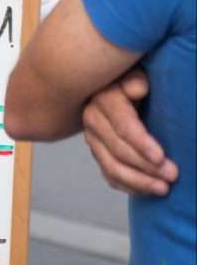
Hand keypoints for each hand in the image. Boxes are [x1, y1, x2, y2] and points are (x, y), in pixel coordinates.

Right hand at [82, 68, 177, 194]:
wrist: (119, 85)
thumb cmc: (136, 80)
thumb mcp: (136, 73)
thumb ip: (136, 80)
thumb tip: (137, 89)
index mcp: (104, 99)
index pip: (122, 126)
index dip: (141, 144)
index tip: (161, 157)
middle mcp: (93, 119)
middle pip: (118, 150)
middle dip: (146, 166)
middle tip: (172, 174)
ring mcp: (93, 138)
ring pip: (111, 167)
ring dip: (139, 181)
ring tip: (163, 188)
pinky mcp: (97, 152)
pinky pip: (109, 175)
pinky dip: (128, 186)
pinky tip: (147, 191)